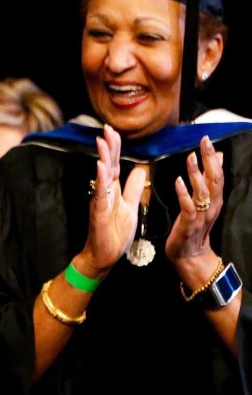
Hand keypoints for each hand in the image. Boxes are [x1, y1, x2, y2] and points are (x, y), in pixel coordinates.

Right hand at [80, 125, 144, 274]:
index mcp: (113, 190)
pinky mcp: (98, 211)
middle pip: (107, 164)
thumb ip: (134, 189)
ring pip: (102, 175)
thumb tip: (140, 169)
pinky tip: (102, 166)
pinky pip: (101, 192)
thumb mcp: (130, 207)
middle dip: (108, 146)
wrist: (103, 255)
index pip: (114, 165)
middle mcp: (104, 192)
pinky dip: (101, 178)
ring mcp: (100, 200)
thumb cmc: (114, 233)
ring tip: (103, 141)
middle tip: (107, 127)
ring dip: (103, 157)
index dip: (115, 148)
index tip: (114, 131)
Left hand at [166, 136, 223, 283]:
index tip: (206, 139)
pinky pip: (188, 208)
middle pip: (214, 180)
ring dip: (196, 174)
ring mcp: (201, 215)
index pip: (217, 174)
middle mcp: (211, 206)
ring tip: (190, 157)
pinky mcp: (189, 225)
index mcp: (213, 199)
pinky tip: (178, 181)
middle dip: (209, 160)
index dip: (213, 156)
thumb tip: (216, 158)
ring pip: (203, 192)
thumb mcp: (203, 202)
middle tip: (204, 142)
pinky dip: (184, 194)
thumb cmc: (193, 226)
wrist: (189, 255)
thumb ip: (208, 181)